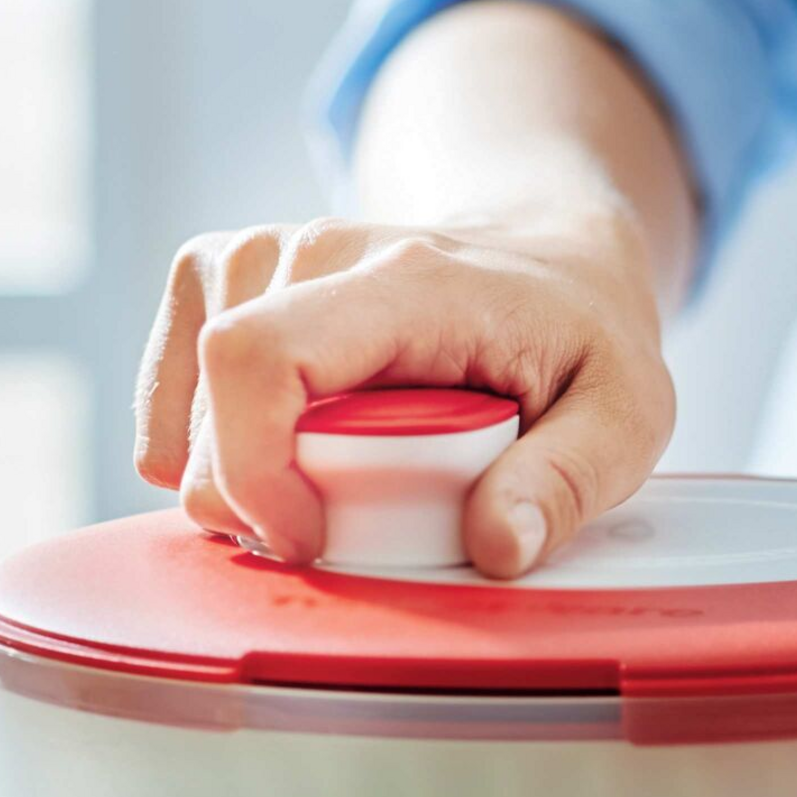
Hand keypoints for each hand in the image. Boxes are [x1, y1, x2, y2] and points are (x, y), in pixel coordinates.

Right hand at [132, 210, 675, 574]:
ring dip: (238, 479)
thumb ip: (568, 482)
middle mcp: (316, 249)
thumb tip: (497, 547)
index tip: (311, 540)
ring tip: (331, 488)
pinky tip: (278, 460)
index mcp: (408, 281)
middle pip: (215, 397)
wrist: (552, 257)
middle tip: (352, 525)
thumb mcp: (627, 416)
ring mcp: (259, 254)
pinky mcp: (225, 272)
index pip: (258, 357)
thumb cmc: (582, 340)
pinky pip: (169, 392)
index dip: (253, 470)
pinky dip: (201, 450)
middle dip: (260, 500)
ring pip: (184, 406)